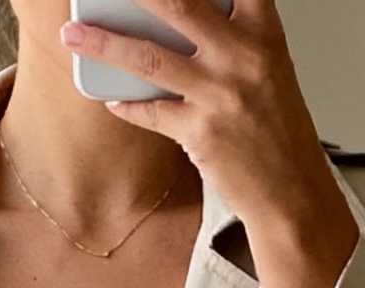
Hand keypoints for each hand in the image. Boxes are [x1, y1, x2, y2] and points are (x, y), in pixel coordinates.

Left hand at [61, 0, 357, 287]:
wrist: (292, 193)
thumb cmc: (277, 130)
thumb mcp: (267, 67)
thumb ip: (231, 35)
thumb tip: (175, 16)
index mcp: (263, 32)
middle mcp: (243, 57)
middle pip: (178, 3)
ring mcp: (221, 96)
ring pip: (149, 58)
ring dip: (104, 44)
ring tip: (73, 36)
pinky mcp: (202, 134)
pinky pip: (151, 112)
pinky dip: (127, 105)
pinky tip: (111, 98)